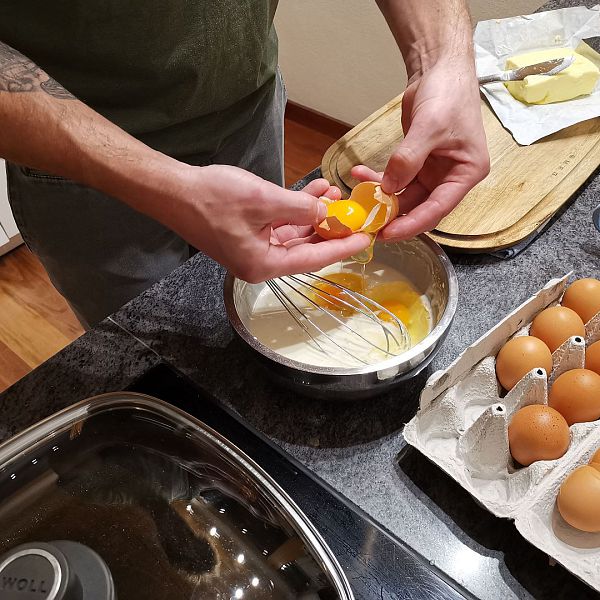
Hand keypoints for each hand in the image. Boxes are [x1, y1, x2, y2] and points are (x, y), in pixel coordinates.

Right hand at [166, 165, 369, 282]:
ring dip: (314, 214)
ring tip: (336, 193)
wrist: (173, 190)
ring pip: (295, 235)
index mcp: (263, 265)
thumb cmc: (213, 198)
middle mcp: (260, 263)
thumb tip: (326, 211)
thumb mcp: (264, 201)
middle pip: (305, 249)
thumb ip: (300, 208)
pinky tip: (314, 191)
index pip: (313, 260)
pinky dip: (296, 209)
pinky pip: (280, 225)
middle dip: (331, 228)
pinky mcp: (247, 234)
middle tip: (355, 213)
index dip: (341, 247)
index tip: (365, 239)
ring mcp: (253, 249)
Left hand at [351, 56, 489, 239]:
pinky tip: (360, 174)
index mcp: (466, 173)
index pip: (438, 208)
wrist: (439, 67)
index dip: (412, 224)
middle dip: (393, 215)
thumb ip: (409, 159)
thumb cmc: (448, 93)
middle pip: (420, 207)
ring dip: (381, 197)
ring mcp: (433, 171)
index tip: (388, 233)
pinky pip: (396, 179)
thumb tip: (390, 189)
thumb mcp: (430, 126)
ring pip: (405, 195)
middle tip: (367, 224)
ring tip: (358, 196)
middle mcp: (451, 177)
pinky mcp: (416, 163)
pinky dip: (379, 179)